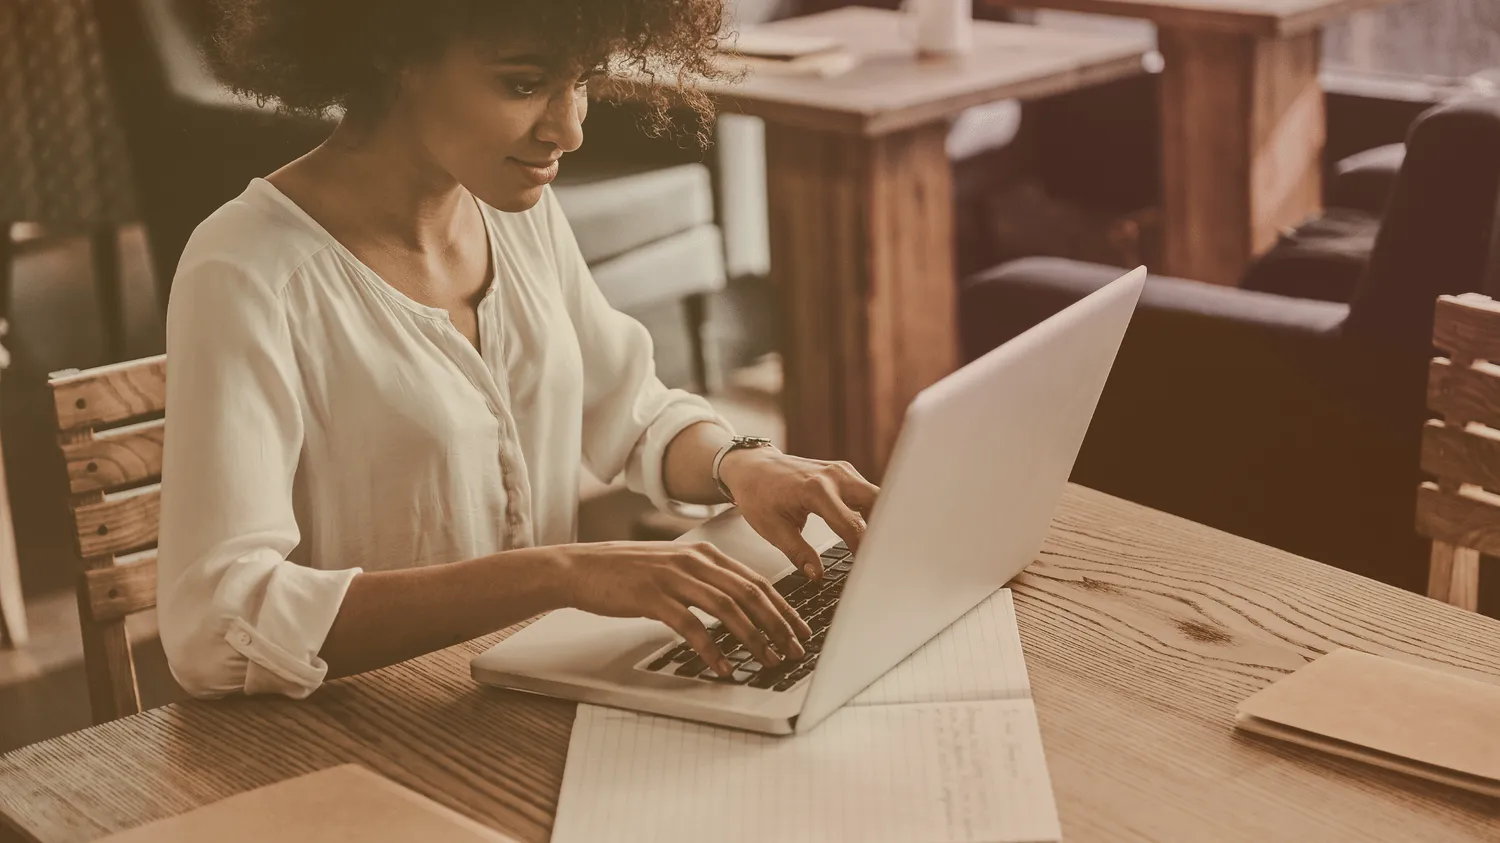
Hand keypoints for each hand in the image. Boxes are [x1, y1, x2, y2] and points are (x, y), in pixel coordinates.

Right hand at [557, 541, 811, 675]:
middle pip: (749, 593)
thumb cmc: (625, 572)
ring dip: (753, 637)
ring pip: (728, 608)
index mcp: (704, 554)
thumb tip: (738, 606)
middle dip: (777, 624)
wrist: (581, 568)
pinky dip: (711, 648)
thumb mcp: (673, 566)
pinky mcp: (653, 598)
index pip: (756, 580)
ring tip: (768, 660)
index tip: (799, 629)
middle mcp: (694, 561)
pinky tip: (723, 666)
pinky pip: (692, 626)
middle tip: (794, 650)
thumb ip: (704, 579)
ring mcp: (674, 578)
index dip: (782, 606)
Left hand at [717, 448, 879, 579]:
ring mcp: (841, 471)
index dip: (863, 550)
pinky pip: (866, 492)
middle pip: (876, 503)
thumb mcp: (772, 529)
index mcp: (815, 490)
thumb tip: (817, 575)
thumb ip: (798, 553)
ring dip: (880, 519)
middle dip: (883, 529)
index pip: (851, 525)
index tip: (868, 568)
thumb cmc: (758, 495)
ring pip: (876, 496)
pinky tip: (870, 531)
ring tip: (880, 546)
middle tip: (884, 556)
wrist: (751, 467)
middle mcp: (834, 476)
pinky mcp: (843, 472)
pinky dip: (871, 511)